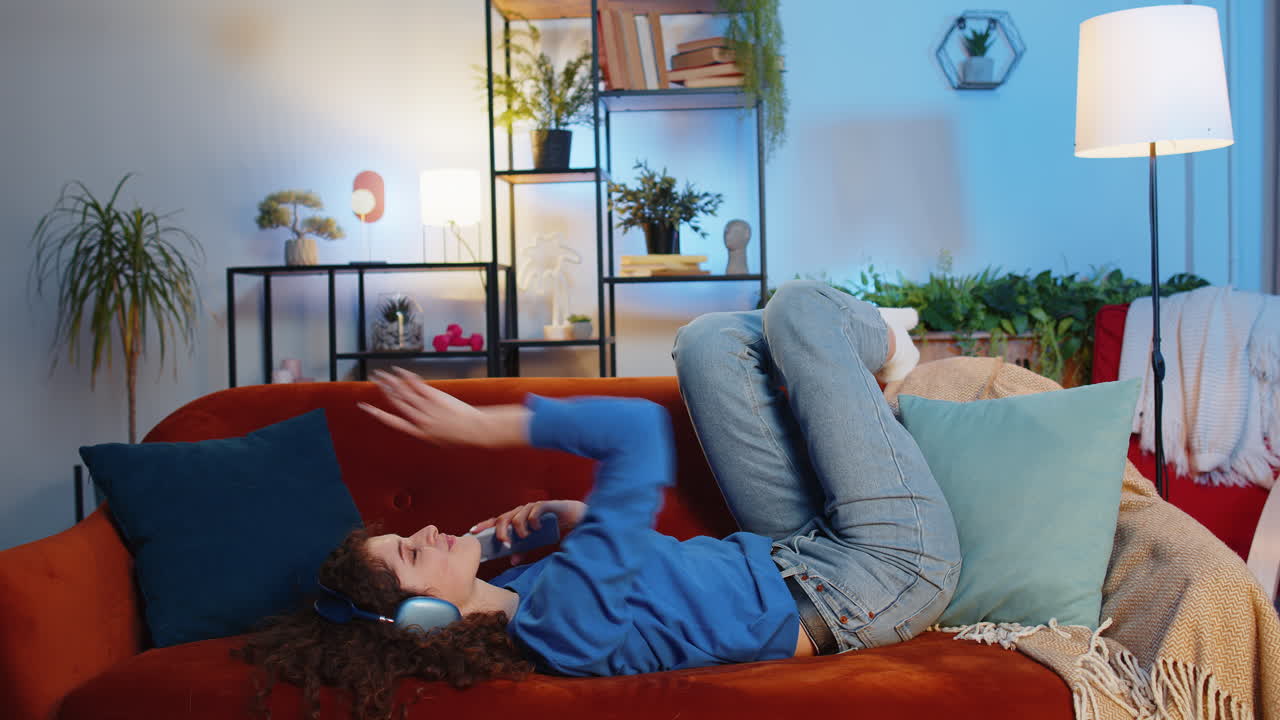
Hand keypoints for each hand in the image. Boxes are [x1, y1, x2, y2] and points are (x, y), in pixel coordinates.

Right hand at [359, 367, 528, 446]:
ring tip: (381, 373)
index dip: (376, 413)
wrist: (476, 431)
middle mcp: (418, 419)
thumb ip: (428, 429)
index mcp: (417, 432)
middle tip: (374, 379)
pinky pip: (416, 385)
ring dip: (390, 381)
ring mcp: (426, 407)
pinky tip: (399, 370)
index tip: (364, 406)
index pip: (391, 421)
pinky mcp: (435, 397)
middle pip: (395, 401)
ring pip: (403, 392)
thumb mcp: (440, 439)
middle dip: (383, 389)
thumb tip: (422, 423)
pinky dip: (406, 377)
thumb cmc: (462, 436)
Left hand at [469, 499, 586, 564]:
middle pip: (503, 518)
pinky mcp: (544, 506)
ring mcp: (531, 508)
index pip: (495, 521)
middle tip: (504, 543)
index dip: (483, 525)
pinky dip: (532, 521)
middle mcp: (520, 512)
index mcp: (515, 519)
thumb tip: (513, 561)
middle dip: (500, 532)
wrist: (572, 517)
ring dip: (518, 529)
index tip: (472, 532)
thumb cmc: (550, 528)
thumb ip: (523, 550)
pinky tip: (536, 529)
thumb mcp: (534, 542)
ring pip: (517, 516)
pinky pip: (534, 511)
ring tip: (524, 538)